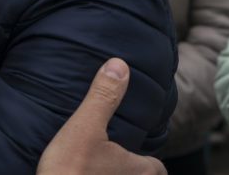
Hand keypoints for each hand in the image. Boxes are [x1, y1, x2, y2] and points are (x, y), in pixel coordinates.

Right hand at [37, 58, 165, 174]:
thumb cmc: (70, 170)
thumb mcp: (85, 127)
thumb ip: (103, 97)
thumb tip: (119, 64)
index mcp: (137, 171)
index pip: (158, 169)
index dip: (150, 162)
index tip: (141, 154)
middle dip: (131, 171)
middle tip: (115, 159)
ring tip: (98, 168)